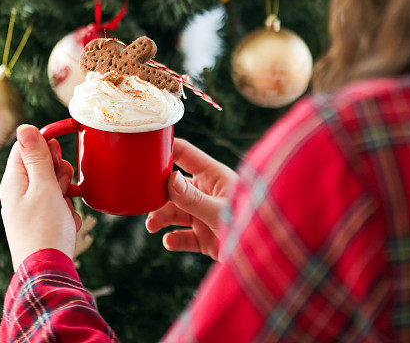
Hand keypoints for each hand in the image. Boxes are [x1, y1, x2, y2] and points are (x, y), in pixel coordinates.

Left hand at [0, 124, 81, 271]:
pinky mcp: (43, 219)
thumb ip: (37, 156)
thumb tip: (24, 127)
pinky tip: (66, 222)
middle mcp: (20, 192)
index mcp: (14, 181)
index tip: (59, 153)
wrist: (49, 272)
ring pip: (55, 183)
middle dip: (59, 171)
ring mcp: (31, 207)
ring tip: (64, 207)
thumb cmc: (45, 229)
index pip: (25, 147)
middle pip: (42, 163)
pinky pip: (60, 202)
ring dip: (66, 191)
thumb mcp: (43, 187)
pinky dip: (67, 209)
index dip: (44, 144)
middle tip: (62, 185)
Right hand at [145, 138, 238, 260]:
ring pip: (175, 212)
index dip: (167, 149)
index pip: (185, 155)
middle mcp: (208, 193)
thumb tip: (169, 179)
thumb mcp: (218, 211)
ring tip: (153, 226)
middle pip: (174, 187)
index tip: (145, 149)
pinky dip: (174, 239)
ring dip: (161, 217)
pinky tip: (170, 241)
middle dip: (158, 193)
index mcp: (214, 176)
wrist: (264, 260)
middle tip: (144, 200)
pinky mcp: (205, 238)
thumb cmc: (249, 225)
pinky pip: (183, 237)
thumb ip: (193, 198)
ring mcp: (205, 215)